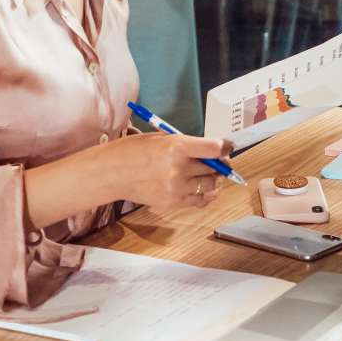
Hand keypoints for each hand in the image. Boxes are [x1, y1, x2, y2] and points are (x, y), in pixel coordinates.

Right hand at [104, 132, 231, 209]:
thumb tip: (210, 149)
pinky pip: (199, 200)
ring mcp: (175, 188)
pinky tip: (206, 188)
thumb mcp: (162, 137)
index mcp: (176, 146)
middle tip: (222, 160)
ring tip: (213, 174)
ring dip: (215, 179)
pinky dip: (206, 194)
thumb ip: (186, 144)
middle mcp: (178, 168)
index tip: (230, 147)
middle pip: (214, 168)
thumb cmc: (133, 151)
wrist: (112, 173)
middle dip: (221, 164)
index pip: (213, 149)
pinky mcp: (171, 202)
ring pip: (209, 185)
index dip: (226, 148)